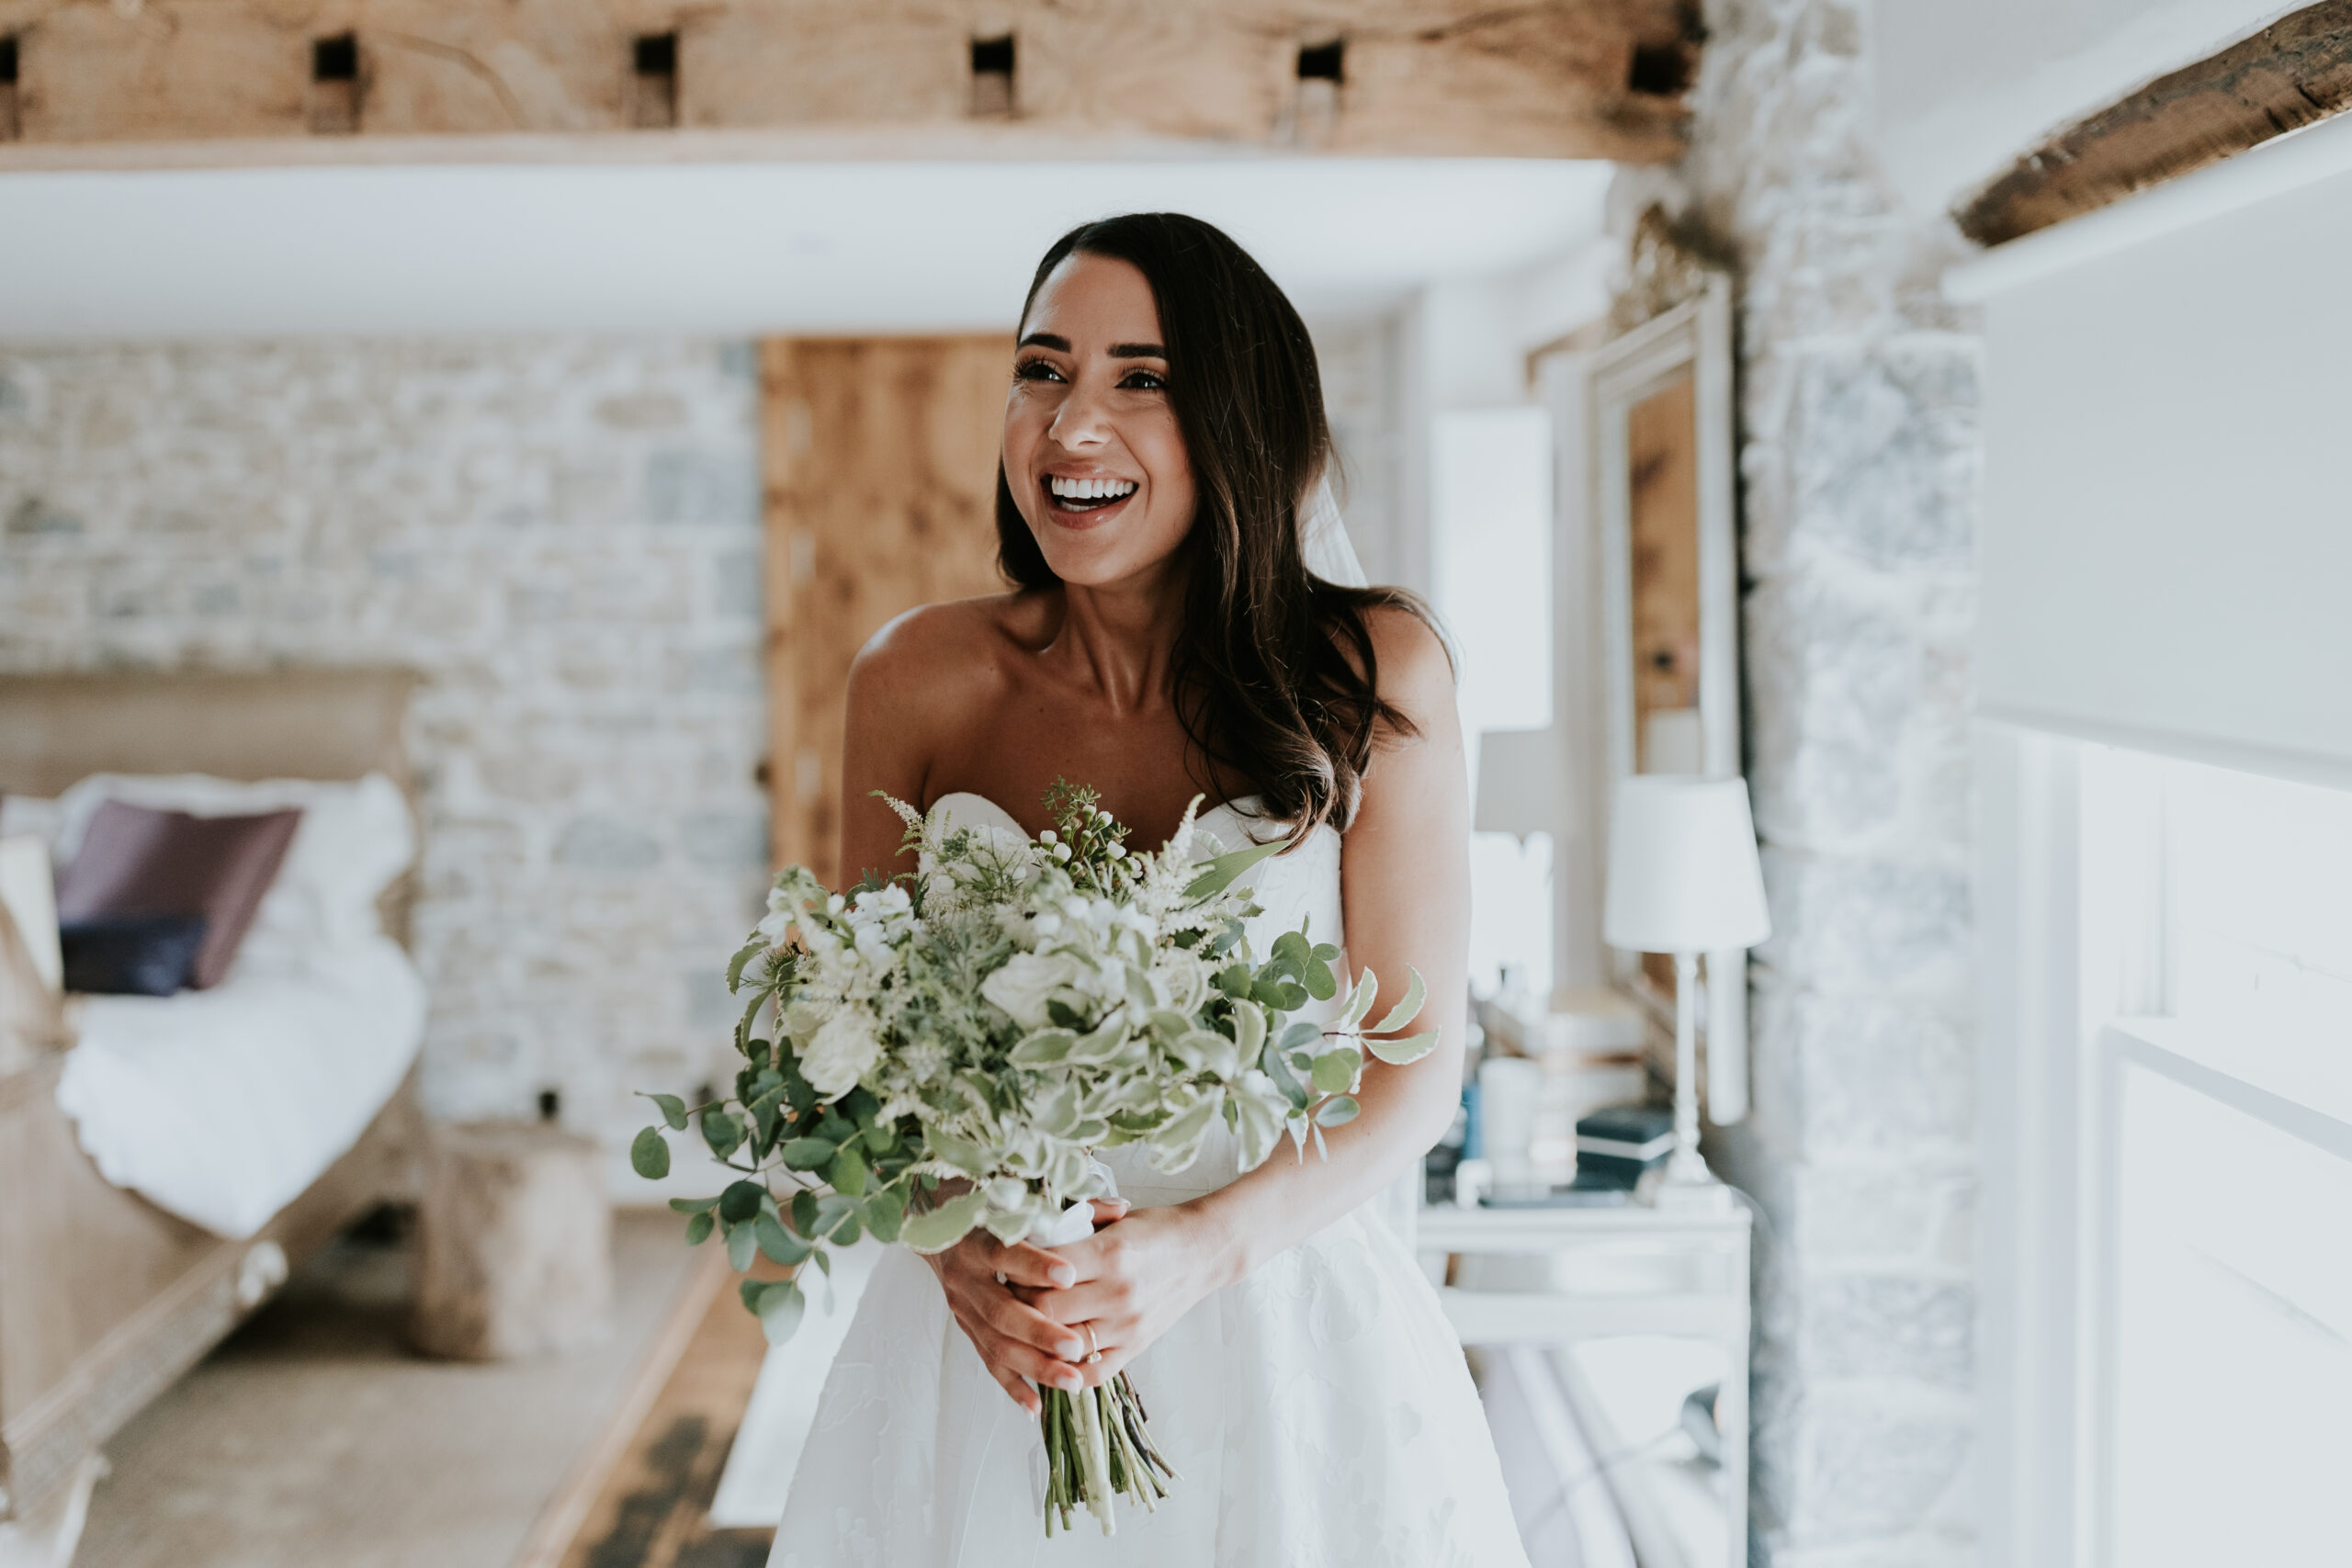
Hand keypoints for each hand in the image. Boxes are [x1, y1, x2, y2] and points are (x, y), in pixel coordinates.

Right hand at [919, 1198, 1130, 1414]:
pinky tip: (1036, 1405)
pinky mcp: (965, 1328)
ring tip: (1071, 1381)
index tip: (1069, 1275)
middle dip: (1039, 1332)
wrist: (939, 1224)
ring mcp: (963, 1306)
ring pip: (995, 1344)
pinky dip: (1011, 1384)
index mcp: (977, 1237)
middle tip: (1076, 1347)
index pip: (1005, 1252)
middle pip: (1000, 1310)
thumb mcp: (1024, 1200)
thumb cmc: (994, 1209)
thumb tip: (1122, 1208)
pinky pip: (988, 1361)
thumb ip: (1072, 1208)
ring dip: (1033, 1366)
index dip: (1034, 1264)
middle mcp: (966, 1275)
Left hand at [1024, 1201, 1233, 1389]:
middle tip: (1009, 1296)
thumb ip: (1072, 1231)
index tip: (1008, 1266)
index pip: (1045, 1273)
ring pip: (1064, 1346)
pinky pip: (1092, 1374)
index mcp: (1110, 1254)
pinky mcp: (1137, 1348)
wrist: (1204, 1251)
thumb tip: (1024, 1240)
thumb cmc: (1155, 1230)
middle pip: (1047, 1312)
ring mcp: (1128, 1326)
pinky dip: (1066, 1372)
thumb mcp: (1114, 1220)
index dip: (1019, 1271)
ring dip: (1038, 1340)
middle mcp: (1118, 1293)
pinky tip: (1049, 1359)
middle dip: (1020, 1305)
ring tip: (1024, 1325)